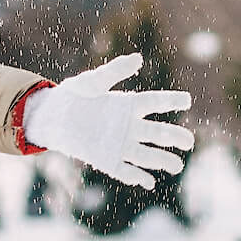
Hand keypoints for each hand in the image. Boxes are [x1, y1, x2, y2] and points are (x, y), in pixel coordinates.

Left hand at [22, 53, 193, 187]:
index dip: (171, 101)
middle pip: (157, 132)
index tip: (187, 100)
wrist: (52, 117)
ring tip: (177, 165)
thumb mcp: (91, 81)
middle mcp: (129, 126)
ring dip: (162, 160)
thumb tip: (137, 58)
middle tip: (188, 141)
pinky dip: (137, 177)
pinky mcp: (106, 160)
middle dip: (174, 137)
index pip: (154, 102)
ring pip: (146, 154)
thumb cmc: (74, 95)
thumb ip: (113, 72)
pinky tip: (149, 183)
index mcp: (128, 104)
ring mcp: (119, 144)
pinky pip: (125, 171)